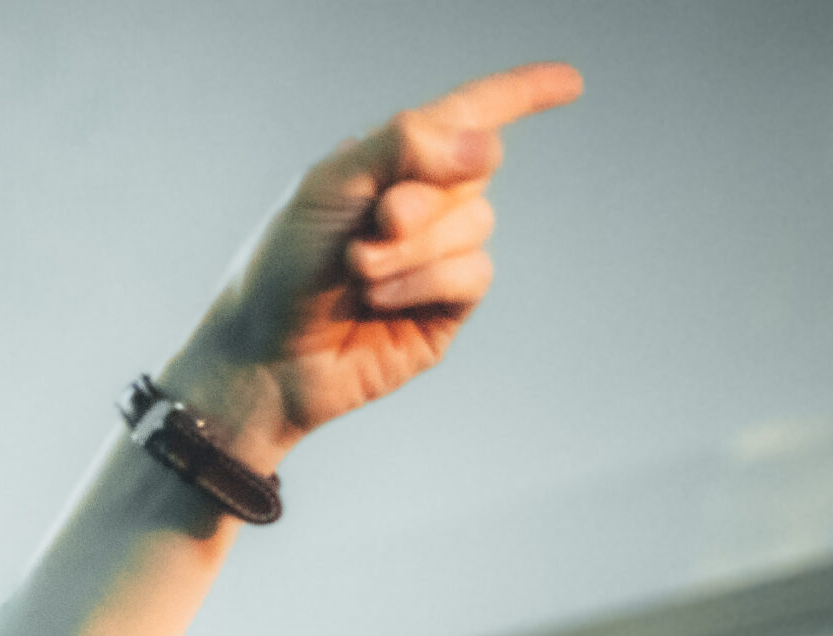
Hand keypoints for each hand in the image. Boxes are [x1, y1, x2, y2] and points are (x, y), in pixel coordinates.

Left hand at [165, 62, 584, 468]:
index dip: (520, 95)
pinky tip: (377, 301)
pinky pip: (473, 274)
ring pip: (477, 223)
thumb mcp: (329, 186)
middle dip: (421, 195)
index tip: (570, 82)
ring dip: (412, 247)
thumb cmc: (281, 268)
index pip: (468, 118)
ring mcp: (439, 257)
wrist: (262, 356)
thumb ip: (403, 147)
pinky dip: (425, 281)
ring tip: (357, 271)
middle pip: (476, 168)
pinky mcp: (446, 308)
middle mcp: (424, 205)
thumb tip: (486, 143)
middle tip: (371, 224)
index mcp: (393, 165)